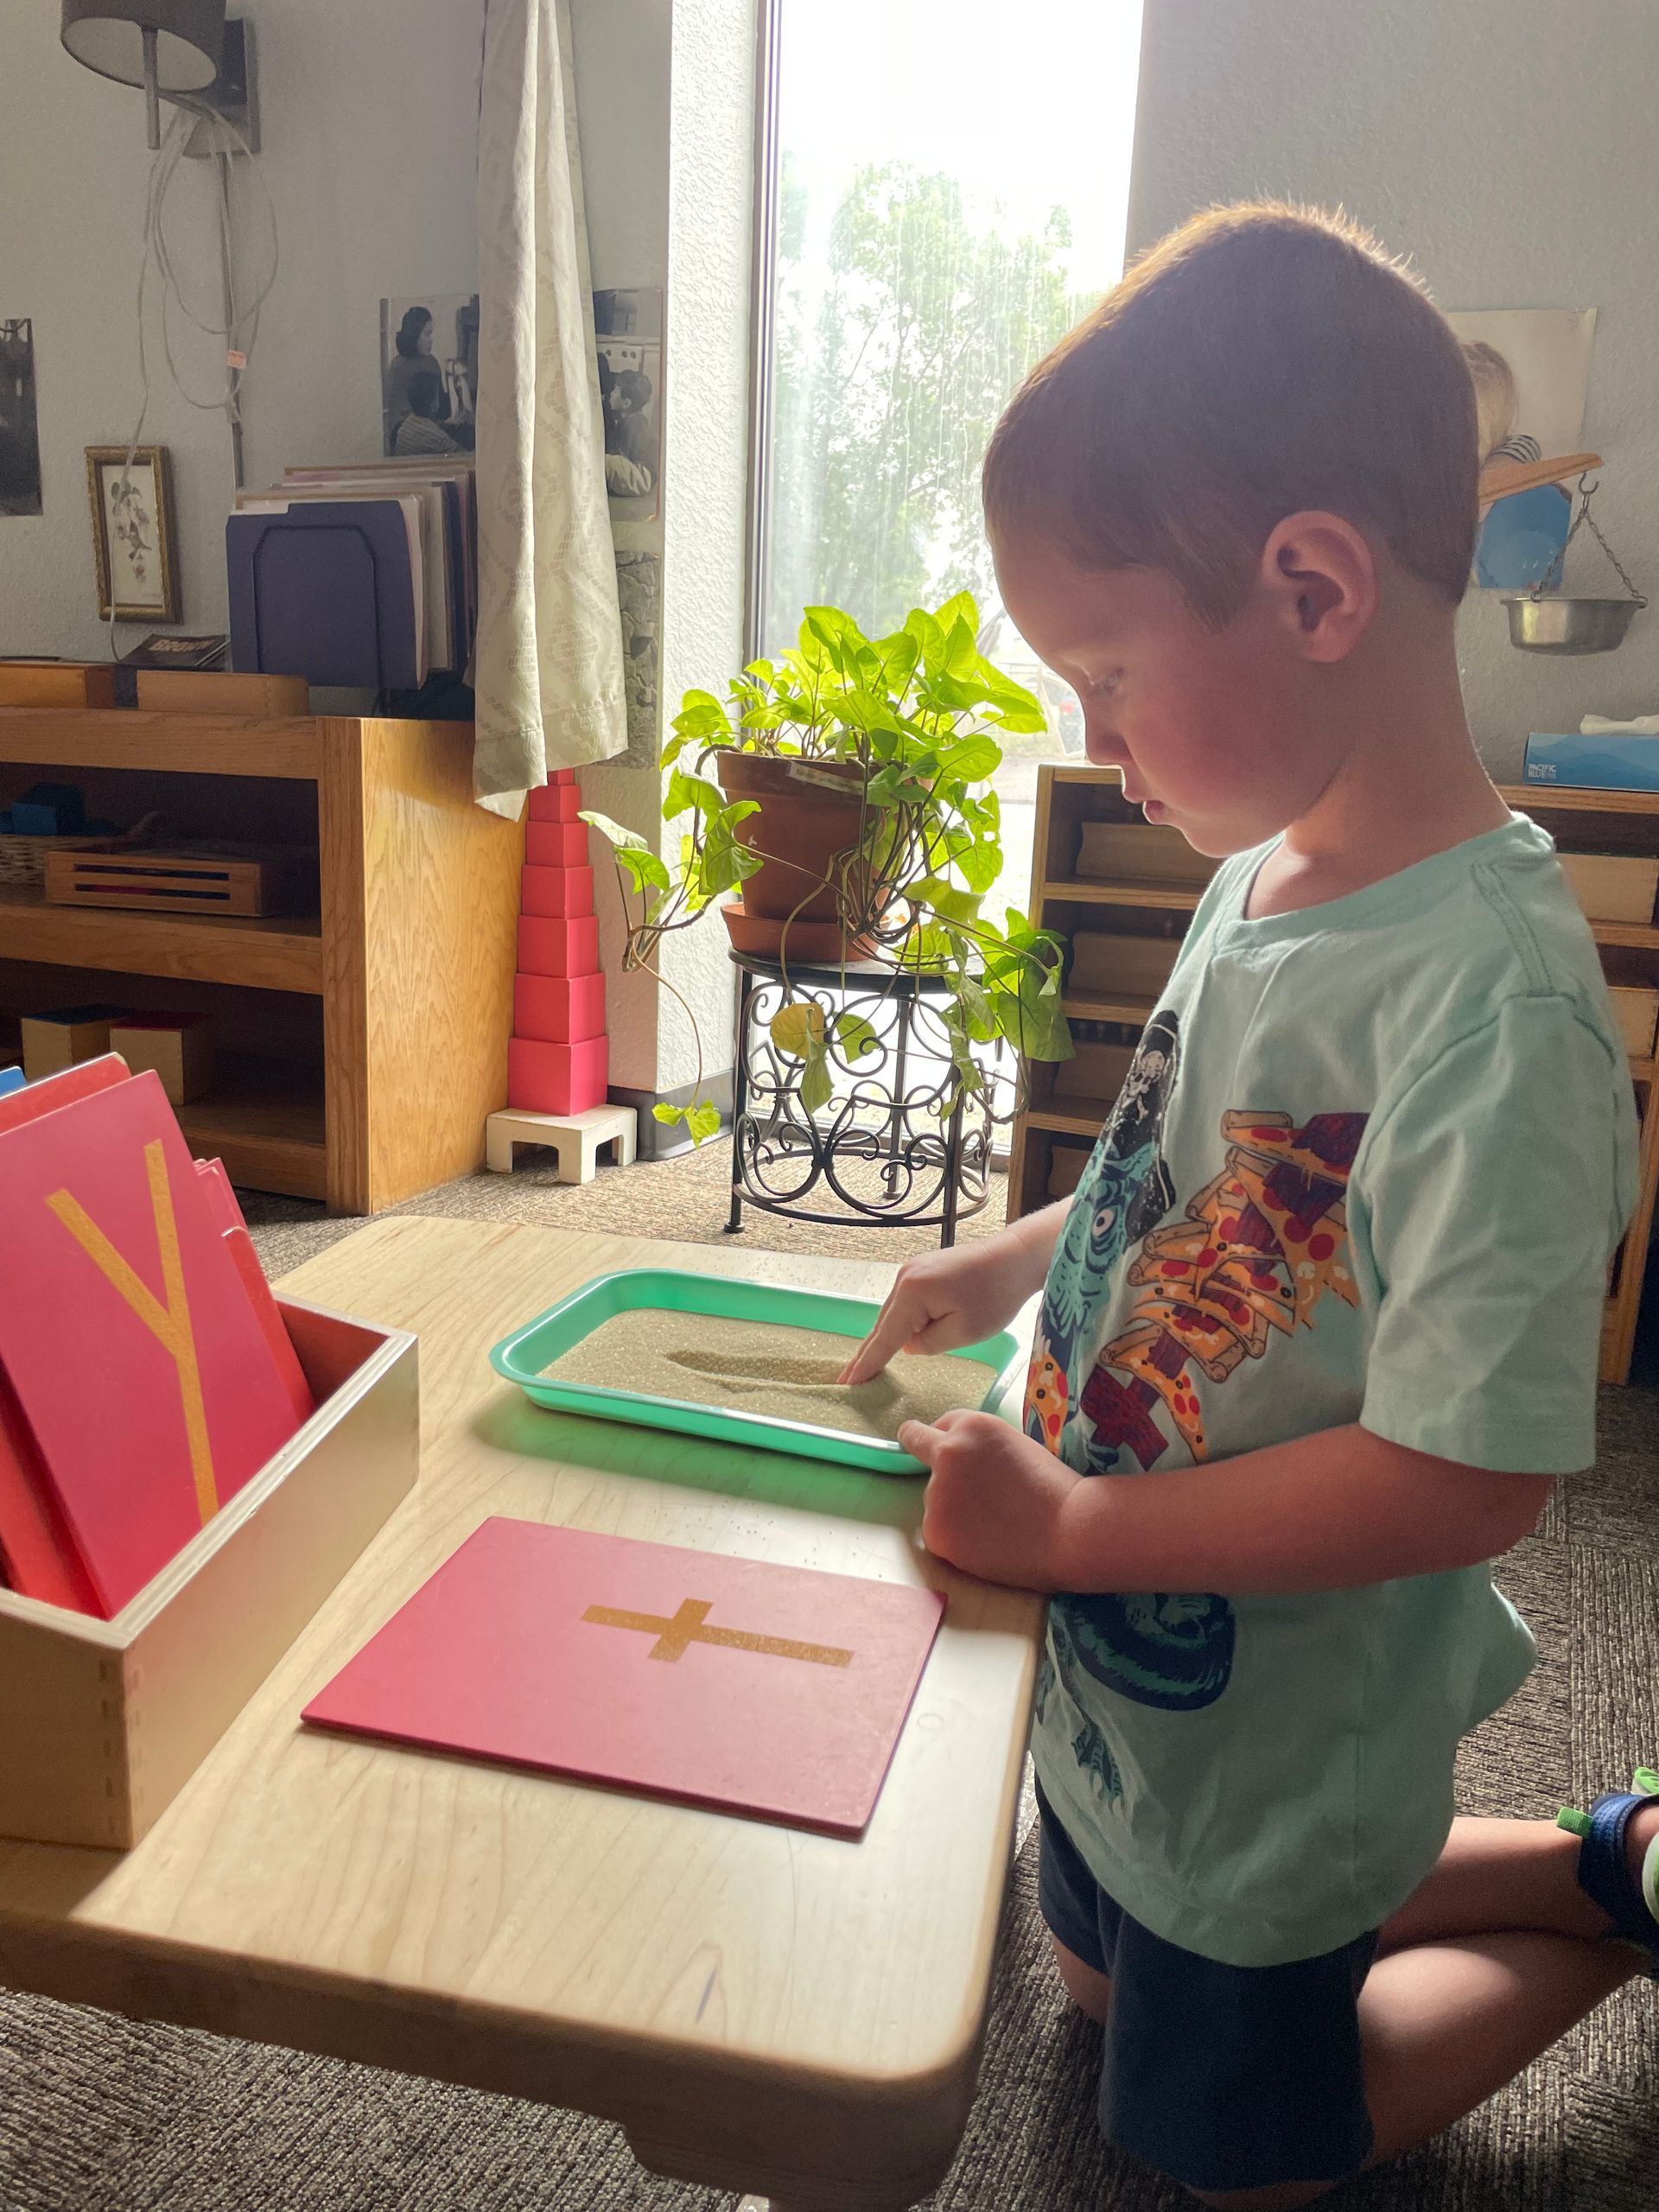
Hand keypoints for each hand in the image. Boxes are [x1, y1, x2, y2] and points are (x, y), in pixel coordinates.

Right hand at [838, 1222, 1053, 1384]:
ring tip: (865, 1364)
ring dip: (883, 1337)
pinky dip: (898, 1321)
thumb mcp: (963, 1332)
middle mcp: (904, 1278)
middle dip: (867, 1352)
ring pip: (893, 1312)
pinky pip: (904, 1302)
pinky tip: (893, 1337)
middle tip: (847, 1378)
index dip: (868, 1363)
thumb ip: (928, 1344)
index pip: (885, 1337)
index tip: (848, 1382)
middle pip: (883, 1323)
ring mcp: (912, 1270)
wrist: (1015, 1257)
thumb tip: (910, 1344)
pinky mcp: (923, 1269)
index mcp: (912, 1294)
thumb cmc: (995, 1296)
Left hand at [899, 1410, 1078, 1589]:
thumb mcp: (1015, 1445)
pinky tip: (988, 1542)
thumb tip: (954, 1463)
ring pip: (935, 1501)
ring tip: (997, 1523)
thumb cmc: (1055, 1489)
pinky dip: (956, 1539)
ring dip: (954, 1510)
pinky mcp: (936, 1531)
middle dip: (947, 1477)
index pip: (932, 1428)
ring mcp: (936, 1493)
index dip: (945, 1445)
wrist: (1072, 1530)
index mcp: (970, 1426)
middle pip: (929, 1463)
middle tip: (976, 1497)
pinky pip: (938, 1532)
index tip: (939, 1455)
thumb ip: (978, 1448)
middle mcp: (946, 1454)